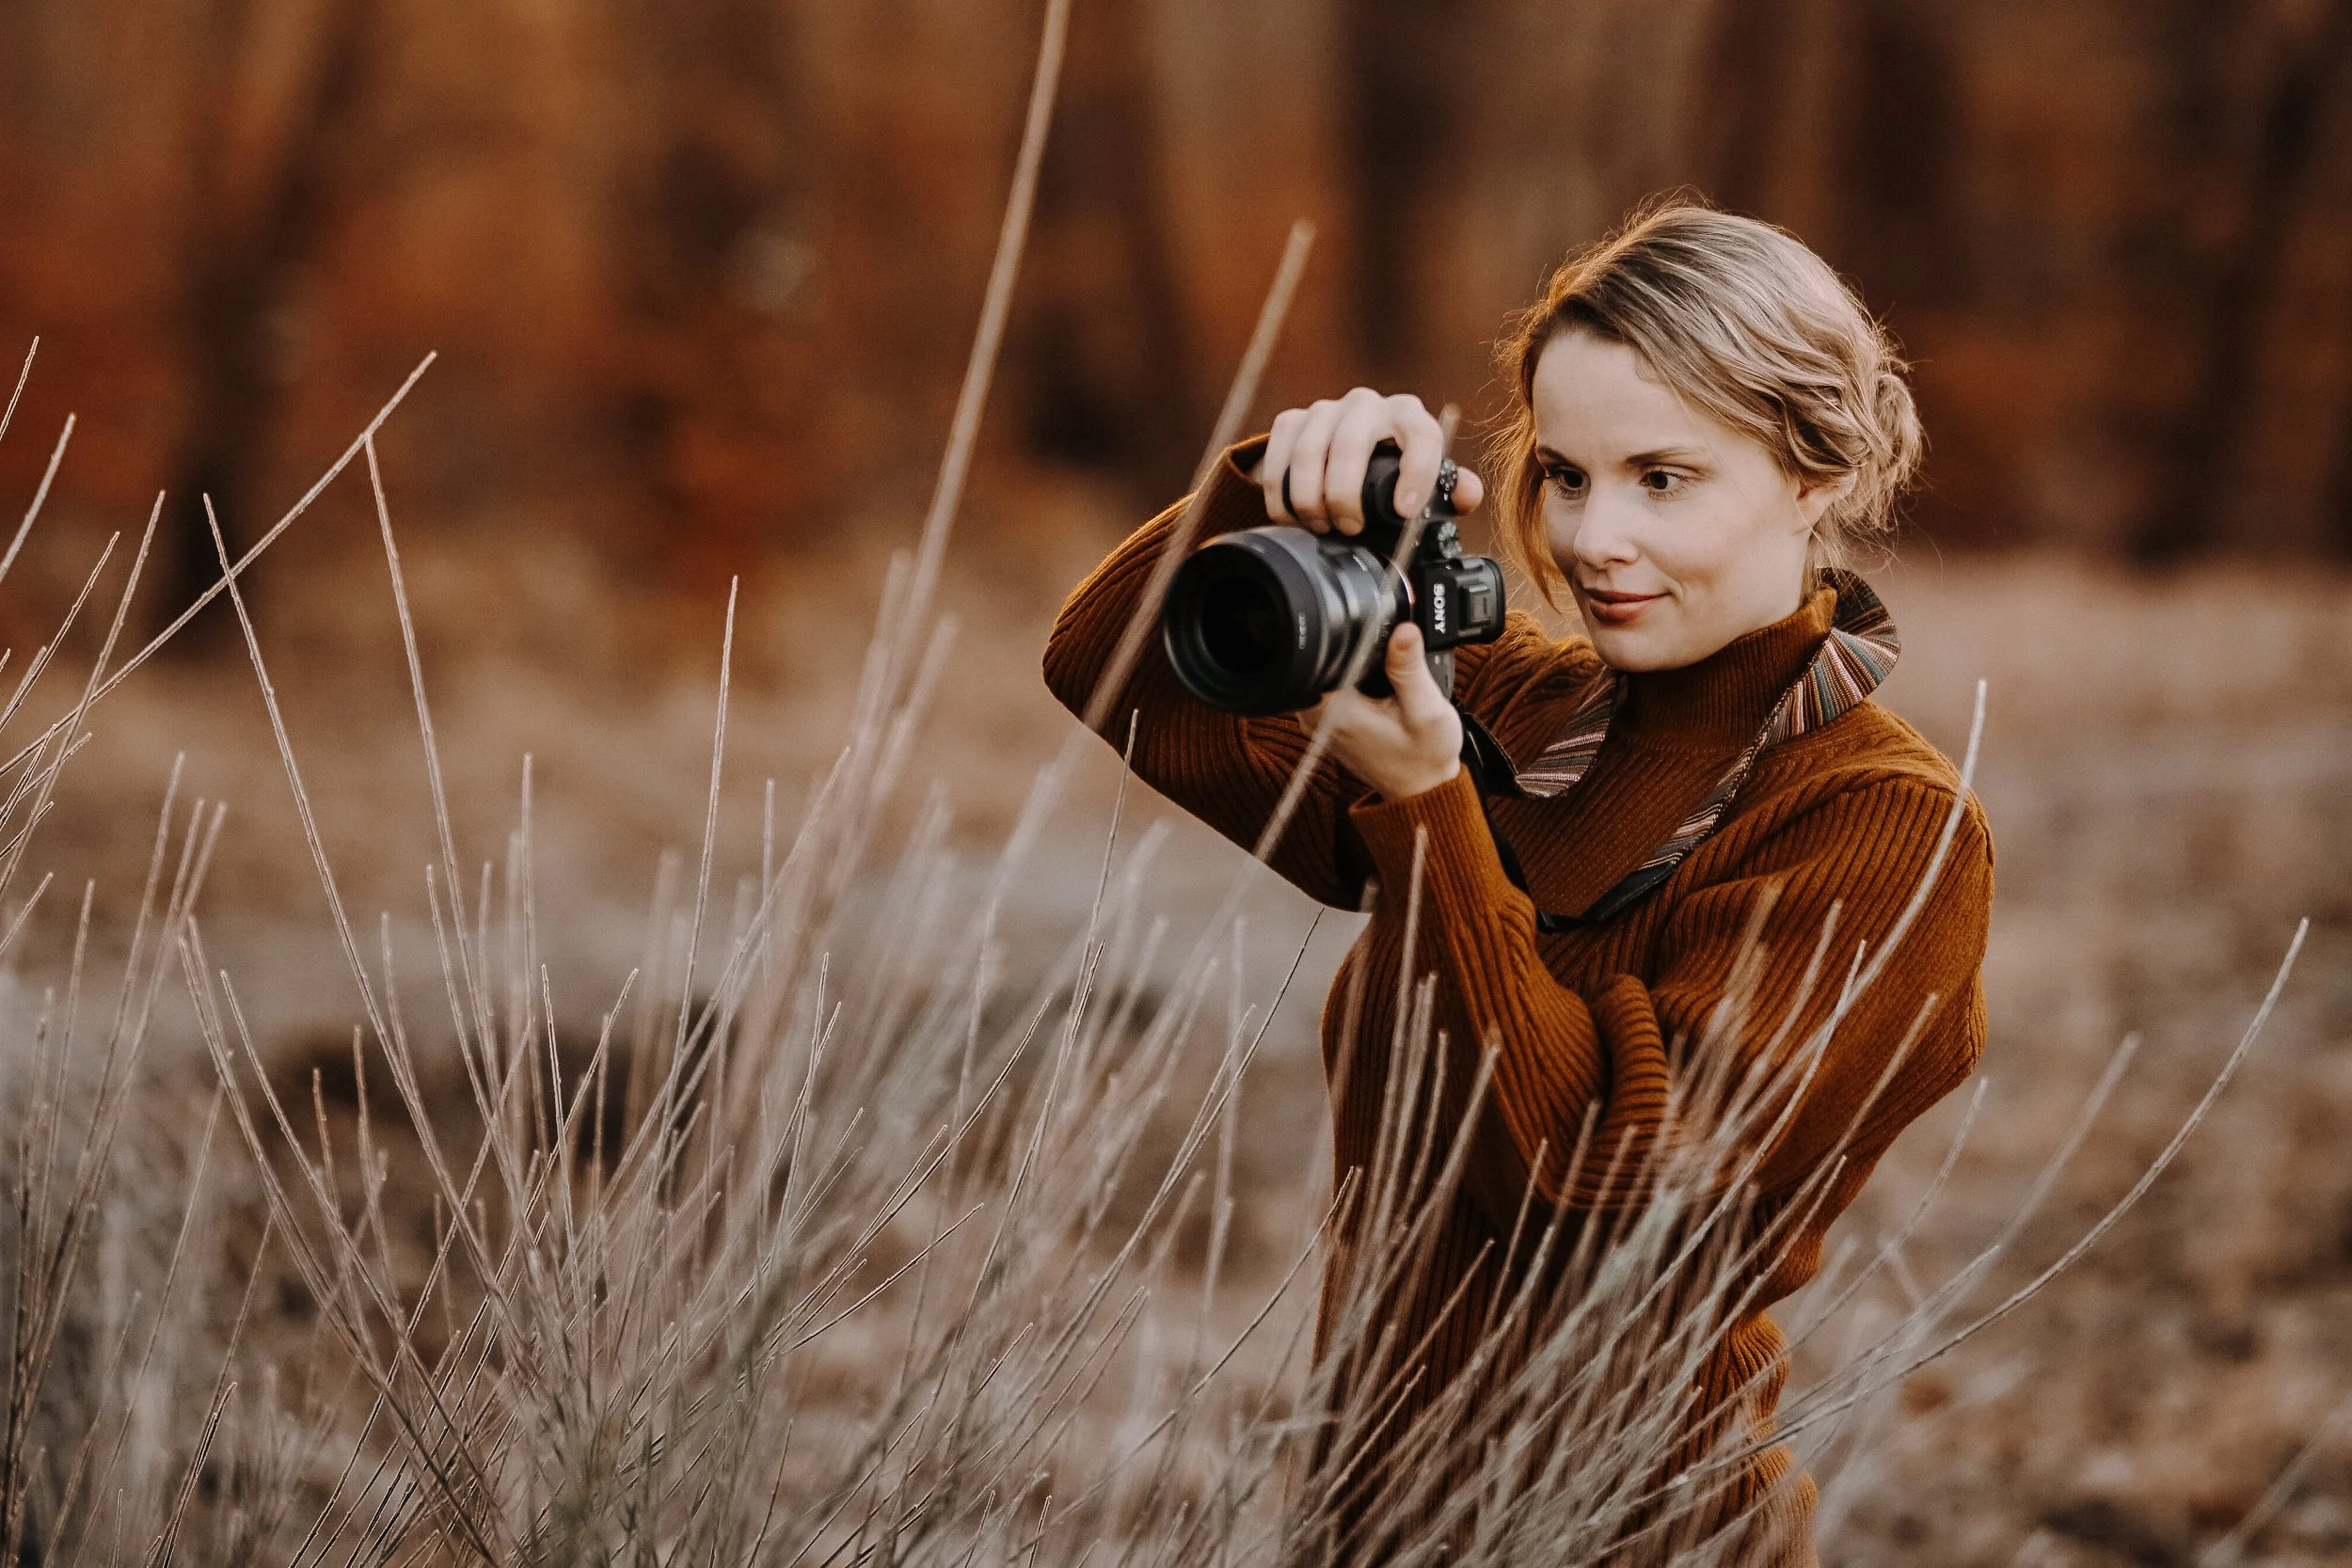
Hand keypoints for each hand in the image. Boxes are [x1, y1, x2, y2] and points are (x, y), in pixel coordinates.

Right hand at [1260, 387, 1485, 533]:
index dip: (1415, 474)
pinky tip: (1292, 516)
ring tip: (1320, 527)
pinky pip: (1280, 455)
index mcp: (1408, 416)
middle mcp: (1367, 404)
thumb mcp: (1424, 482)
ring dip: (1310, 499)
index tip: (1405, 511)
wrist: (1343, 454)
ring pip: (1309, 452)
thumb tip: (1468, 494)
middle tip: (1349, 529)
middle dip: (1345, 496)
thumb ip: (1450, 490)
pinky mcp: (1292, 420)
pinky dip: (1281, 494)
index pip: (1420, 436)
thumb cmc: (1391, 473)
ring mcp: (1326, 409)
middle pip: (1351, 444)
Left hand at [1300, 621, 1462, 801]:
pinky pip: (1331, 687)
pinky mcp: (1328, 723)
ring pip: (1326, 672)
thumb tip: (1402, 629)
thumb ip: (1409, 668)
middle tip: (1388, 666)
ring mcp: (1320, 722)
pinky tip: (1380, 688)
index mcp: (1335, 711)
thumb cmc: (1426, 757)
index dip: (1343, 637)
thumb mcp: (1426, 709)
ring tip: (1386, 681)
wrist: (1424, 790)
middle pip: (1320, 660)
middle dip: (1352, 650)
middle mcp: (1318, 717)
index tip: (1375, 638)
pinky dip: (1353, 680)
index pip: (1316, 657)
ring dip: (1353, 665)